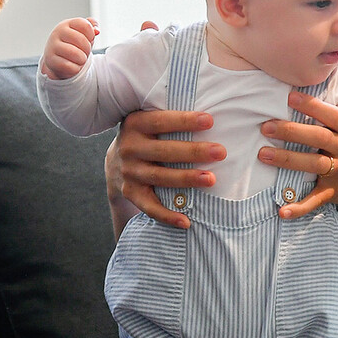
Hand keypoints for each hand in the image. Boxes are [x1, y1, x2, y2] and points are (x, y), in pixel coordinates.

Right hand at [41, 17, 99, 79]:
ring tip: (79, 59)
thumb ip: (92, 27)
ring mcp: (53, 46)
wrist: (57, 60)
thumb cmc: (73, 45)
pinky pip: (71, 67)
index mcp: (66, 24)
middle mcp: (57, 33)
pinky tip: (72, 65)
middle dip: (87, 49)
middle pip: (81, 40)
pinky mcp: (51, 61)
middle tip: (84, 52)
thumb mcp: (83, 33)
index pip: (85, 25)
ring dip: (82, 59)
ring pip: (76, 54)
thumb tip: (97, 31)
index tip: (88, 39)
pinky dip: (76, 68)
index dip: (91, 35)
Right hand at [111, 109, 224, 228]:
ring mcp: (129, 172)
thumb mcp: (151, 120)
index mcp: (135, 124)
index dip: (185, 121)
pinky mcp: (130, 193)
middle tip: (220, 152)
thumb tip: (212, 116)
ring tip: (211, 179)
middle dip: (194, 152)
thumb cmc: (149, 136)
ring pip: (160, 177)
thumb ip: (172, 117)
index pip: (161, 121)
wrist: (116, 161)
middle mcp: (129, 147)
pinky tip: (186, 221)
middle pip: (164, 151)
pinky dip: (167, 216)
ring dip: (186, 179)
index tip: (210, 121)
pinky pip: (149, 207)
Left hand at [256, 91, 337, 220]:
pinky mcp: (335, 192)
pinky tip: (282, 210)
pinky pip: (316, 200)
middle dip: (291, 131)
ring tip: (263, 154)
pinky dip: (299, 207)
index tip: (290, 97)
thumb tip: (298, 97)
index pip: (331, 115)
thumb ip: (331, 121)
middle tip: (266, 127)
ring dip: (288, 159)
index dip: (312, 106)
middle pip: (318, 137)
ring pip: (313, 164)